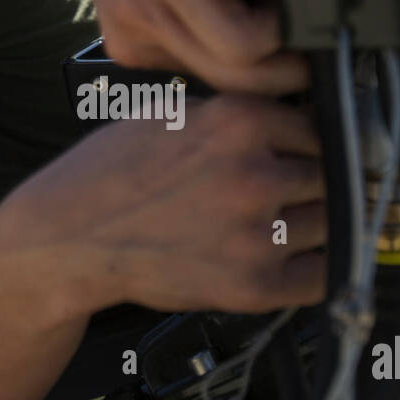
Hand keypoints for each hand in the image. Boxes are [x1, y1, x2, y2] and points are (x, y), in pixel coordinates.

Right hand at [0, 95, 326, 314]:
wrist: (68, 238)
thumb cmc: (111, 173)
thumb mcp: (174, 113)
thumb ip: (237, 115)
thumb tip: (294, 118)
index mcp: (240, 122)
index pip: (318, 126)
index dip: (313, 141)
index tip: (312, 152)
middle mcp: (255, 175)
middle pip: (331, 174)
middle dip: (318, 181)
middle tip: (298, 188)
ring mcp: (257, 234)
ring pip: (331, 222)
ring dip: (317, 222)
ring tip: (287, 221)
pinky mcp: (252, 285)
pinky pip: (321, 275)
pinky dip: (317, 266)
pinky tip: (298, 257)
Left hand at [50, 0, 307, 95]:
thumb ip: (190, 25)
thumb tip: (263, 54)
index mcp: (133, 43)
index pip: (211, 91)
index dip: (262, 83)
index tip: (289, 66)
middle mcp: (138, 17)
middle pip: (235, 79)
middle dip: (286, 69)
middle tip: (301, 39)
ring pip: (242, 41)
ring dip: (279, 21)